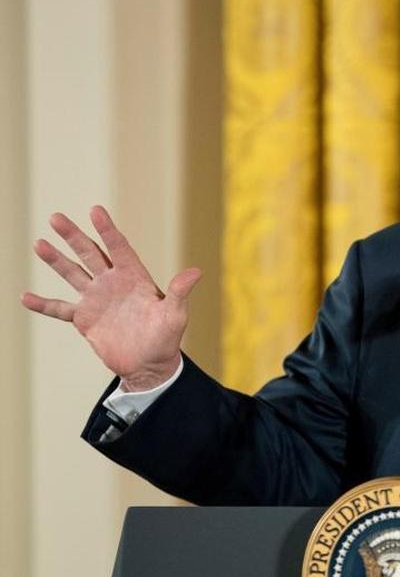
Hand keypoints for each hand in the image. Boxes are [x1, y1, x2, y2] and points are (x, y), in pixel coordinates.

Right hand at [20, 206, 200, 390]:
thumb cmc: (167, 339)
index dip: (107, 230)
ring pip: (73, 273)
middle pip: (90, 254)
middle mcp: (113, 283)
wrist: (149, 365)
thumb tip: (196, 272)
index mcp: (135, 278)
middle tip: (56, 217)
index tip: (95, 210)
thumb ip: (179, 292)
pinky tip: (26, 297)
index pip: (119, 248)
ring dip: (56, 260)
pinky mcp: (85, 319)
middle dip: (74, 236)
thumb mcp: (175, 315)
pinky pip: (60, 309)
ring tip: (39, 244)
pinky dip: (44, 304)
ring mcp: (97, 299)